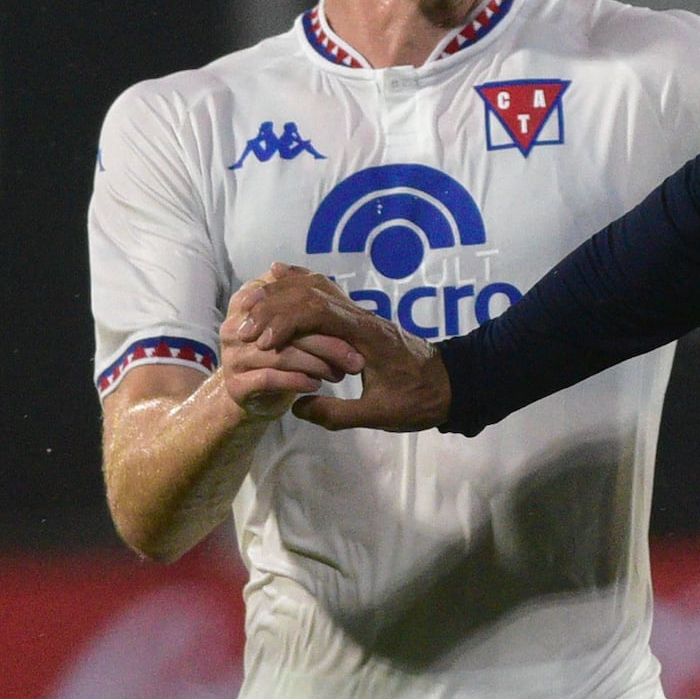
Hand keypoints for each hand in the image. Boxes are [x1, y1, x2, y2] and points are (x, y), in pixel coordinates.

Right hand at [226, 265, 452, 431]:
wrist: (454, 384)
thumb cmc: (419, 401)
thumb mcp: (380, 415)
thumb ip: (338, 414)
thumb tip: (298, 408)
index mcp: (366, 336)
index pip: (318, 313)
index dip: (285, 322)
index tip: (263, 340)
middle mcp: (362, 317)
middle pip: (313, 294)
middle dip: (276, 304)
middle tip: (245, 320)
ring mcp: (363, 314)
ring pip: (320, 288)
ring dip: (285, 292)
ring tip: (253, 297)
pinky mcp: (362, 319)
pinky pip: (328, 293)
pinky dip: (303, 286)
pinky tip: (284, 283)